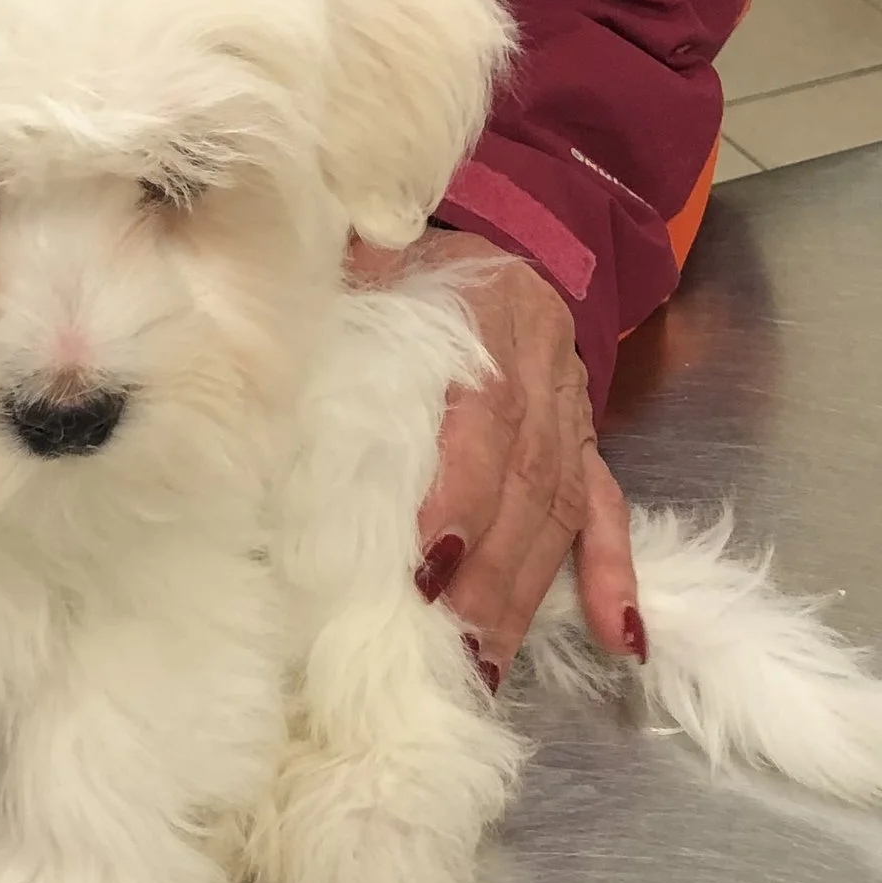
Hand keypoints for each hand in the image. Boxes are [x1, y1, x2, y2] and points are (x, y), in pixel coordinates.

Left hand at [348, 228, 644, 683]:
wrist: (510, 218)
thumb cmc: (413, 255)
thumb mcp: (374, 255)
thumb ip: (337, 284)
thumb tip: (261, 327)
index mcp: (491, 315)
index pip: (486, 419)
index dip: (463, 495)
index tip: (427, 566)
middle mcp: (544, 364)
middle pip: (528, 481)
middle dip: (490, 572)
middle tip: (452, 645)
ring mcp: (572, 406)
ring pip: (562, 507)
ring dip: (527, 591)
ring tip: (489, 664)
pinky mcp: (586, 437)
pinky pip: (608, 508)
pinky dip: (612, 572)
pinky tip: (619, 637)